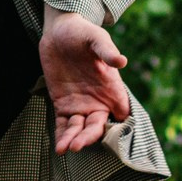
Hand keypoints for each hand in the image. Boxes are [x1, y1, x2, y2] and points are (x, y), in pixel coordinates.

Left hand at [40, 10, 130, 154]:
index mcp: (112, 88)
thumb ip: (106, 51)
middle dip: (89, 137)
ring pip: (79, 129)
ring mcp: (80, 105)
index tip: (115, 138)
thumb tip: (121, 61)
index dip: (121, 127)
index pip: (122, 113)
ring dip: (74, 140)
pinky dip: (62, 136)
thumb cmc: (83, 33)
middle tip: (78, 145)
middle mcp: (99, 101)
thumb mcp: (96, 38)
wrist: (59, 32)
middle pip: (98, 126)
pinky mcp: (63, 105)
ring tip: (67, 148)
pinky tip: (59, 148)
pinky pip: (64, 125)